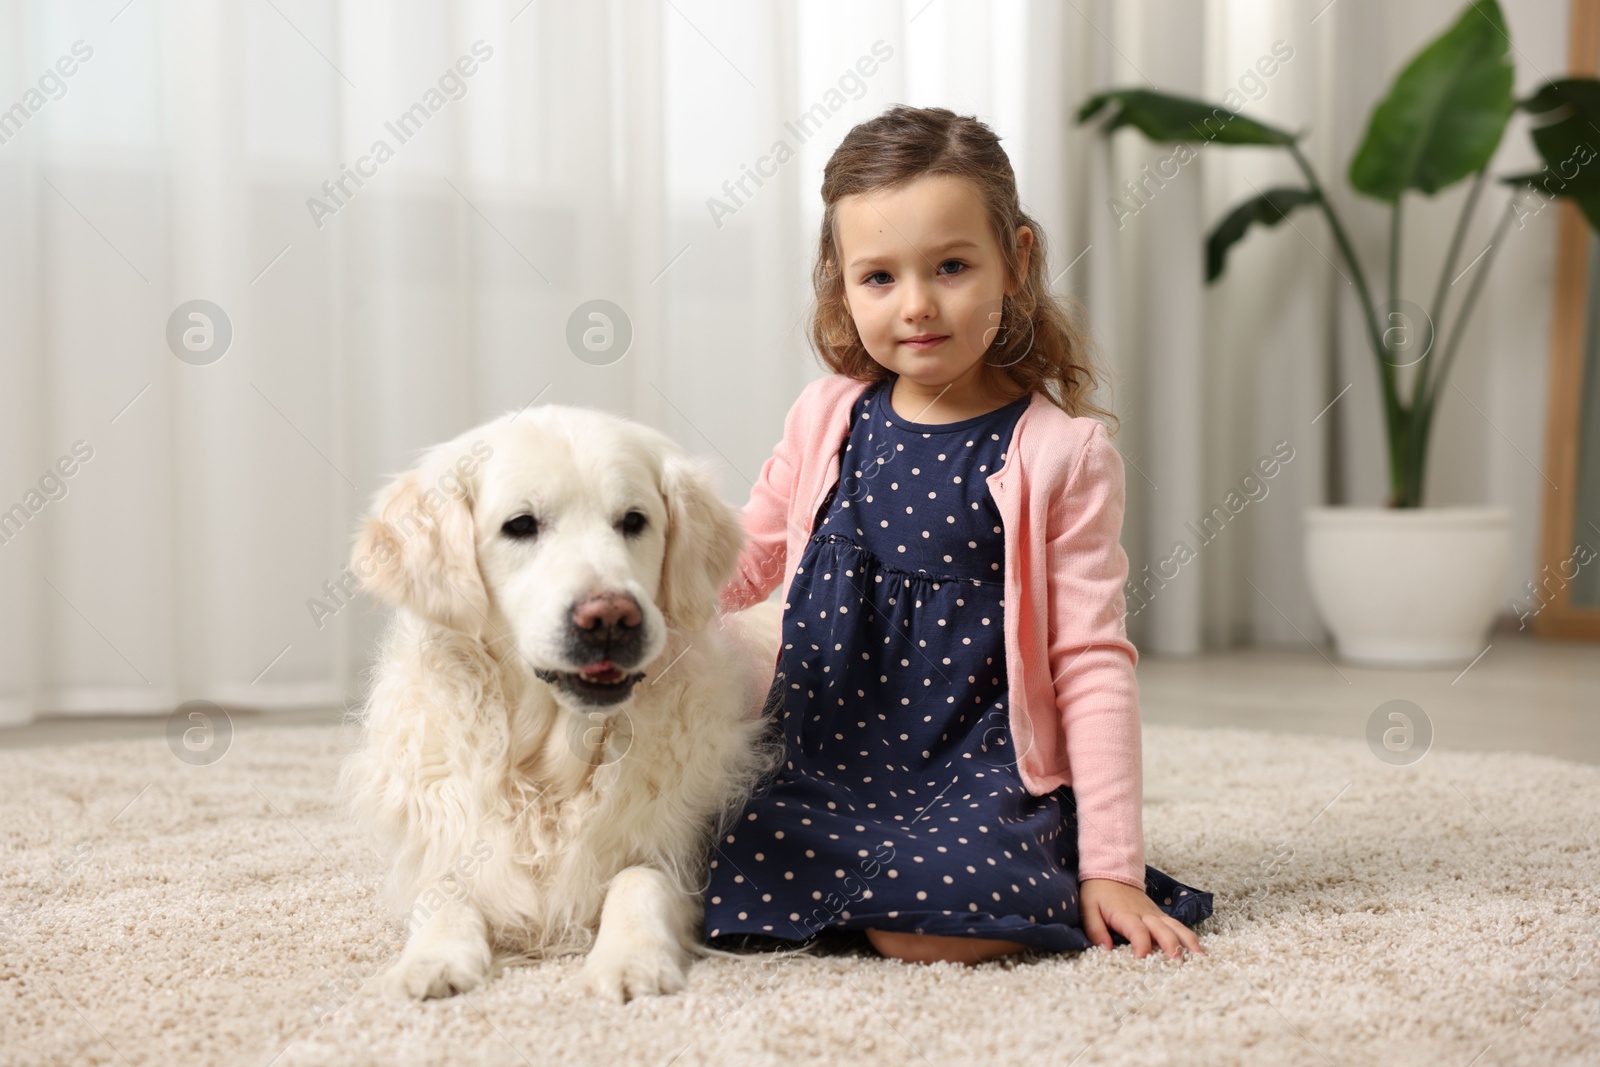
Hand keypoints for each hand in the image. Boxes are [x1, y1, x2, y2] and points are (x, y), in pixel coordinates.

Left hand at [1079, 878, 1203, 960]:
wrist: (1110, 871)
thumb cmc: (1098, 893)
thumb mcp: (1088, 909)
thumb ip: (1095, 930)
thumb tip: (1105, 950)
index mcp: (1126, 915)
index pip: (1138, 932)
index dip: (1141, 946)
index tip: (1142, 961)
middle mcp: (1145, 915)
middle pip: (1163, 930)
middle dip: (1172, 947)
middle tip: (1178, 964)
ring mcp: (1156, 914)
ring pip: (1176, 927)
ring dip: (1188, 942)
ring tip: (1199, 959)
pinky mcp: (1161, 915)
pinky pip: (1178, 925)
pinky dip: (1189, 938)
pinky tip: (1198, 952)